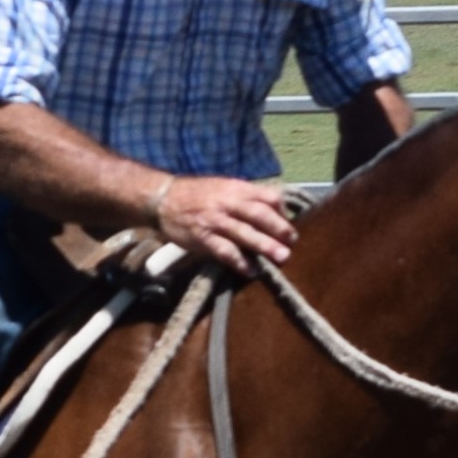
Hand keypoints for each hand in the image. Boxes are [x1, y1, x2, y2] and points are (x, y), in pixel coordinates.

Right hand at [147, 172, 296, 271]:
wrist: (164, 198)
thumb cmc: (198, 194)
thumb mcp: (224, 187)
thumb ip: (246, 197)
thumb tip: (273, 210)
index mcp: (236, 189)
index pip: (267, 196)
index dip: (282, 210)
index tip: (288, 222)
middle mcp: (228, 203)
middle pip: (260, 214)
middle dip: (279, 228)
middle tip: (293, 241)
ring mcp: (215, 221)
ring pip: (245, 233)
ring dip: (265, 246)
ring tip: (281, 257)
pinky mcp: (203, 238)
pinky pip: (225, 251)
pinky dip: (239, 261)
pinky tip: (251, 270)